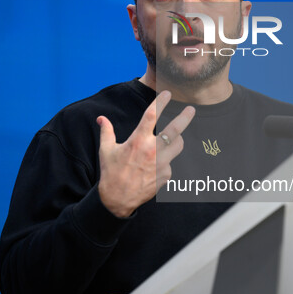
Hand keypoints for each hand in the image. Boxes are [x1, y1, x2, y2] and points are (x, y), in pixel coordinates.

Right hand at [97, 90, 194, 217]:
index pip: (152, 115)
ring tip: (175, 137)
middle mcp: (152, 150)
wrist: (117, 199)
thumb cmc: (111, 173)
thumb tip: (101, 118)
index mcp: (138, 141)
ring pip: (178, 145)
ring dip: (177, 139)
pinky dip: (166, 161)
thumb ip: (106, 131)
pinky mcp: (166, 175)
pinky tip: (155, 166)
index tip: (168, 94)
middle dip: (185, 117)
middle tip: (191, 109)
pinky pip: (170, 163)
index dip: (161, 102)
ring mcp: (161, 164)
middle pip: (175, 129)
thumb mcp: (106, 150)